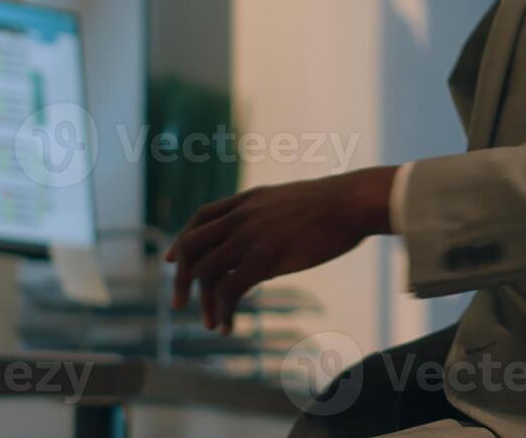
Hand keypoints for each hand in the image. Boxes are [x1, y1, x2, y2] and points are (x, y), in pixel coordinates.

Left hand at [164, 166, 396, 333]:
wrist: (353, 202)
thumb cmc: (337, 203)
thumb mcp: (294, 200)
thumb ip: (273, 215)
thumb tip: (273, 234)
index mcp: (249, 200)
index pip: (200, 217)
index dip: (181, 240)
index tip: (171, 260)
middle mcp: (242, 216)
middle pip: (191, 246)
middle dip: (180, 278)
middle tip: (179, 304)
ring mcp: (250, 236)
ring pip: (206, 272)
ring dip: (203, 303)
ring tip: (211, 323)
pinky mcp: (264, 258)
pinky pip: (229, 290)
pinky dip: (223, 311)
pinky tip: (228, 325)